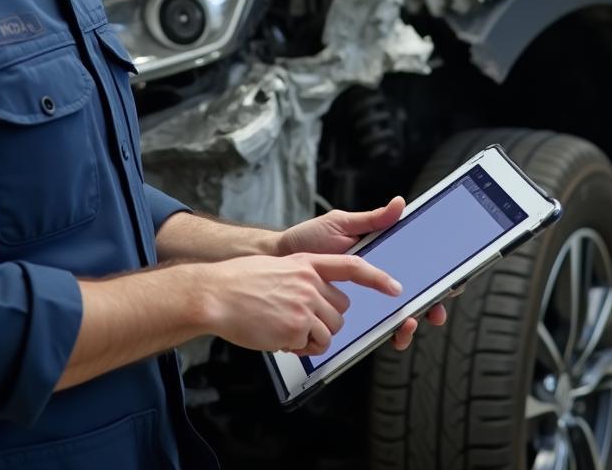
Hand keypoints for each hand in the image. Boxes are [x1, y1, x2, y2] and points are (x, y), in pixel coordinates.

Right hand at [202, 252, 403, 357]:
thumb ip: (303, 278)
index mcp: (307, 263)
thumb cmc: (240, 282)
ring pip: (330, 330)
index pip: (352, 266)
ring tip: (284, 328)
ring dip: (312, 336)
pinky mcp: (297, 327)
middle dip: (325, 319)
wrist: (216, 294)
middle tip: (297, 320)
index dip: (377, 278)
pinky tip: (279, 337)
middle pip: (341, 309)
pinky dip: (300, 347)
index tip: (395, 288)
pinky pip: (313, 346)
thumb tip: (319, 298)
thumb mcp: (278, 268)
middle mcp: (310, 282)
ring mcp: (305, 305)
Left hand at [276, 195, 446, 350]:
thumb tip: (400, 204)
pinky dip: (385, 334)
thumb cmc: (309, 239)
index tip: (449, 284)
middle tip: (433, 312)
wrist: (278, 259)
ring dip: (409, 324)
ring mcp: (364, 299)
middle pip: (413, 296)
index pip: (416, 267)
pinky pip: (372, 328)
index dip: (436, 278)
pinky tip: (388, 334)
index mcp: (380, 255)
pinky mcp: (348, 315)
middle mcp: (376, 279)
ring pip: (397, 317)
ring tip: (408, 324)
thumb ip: (372, 219)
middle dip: (430, 307)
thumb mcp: (341, 224)